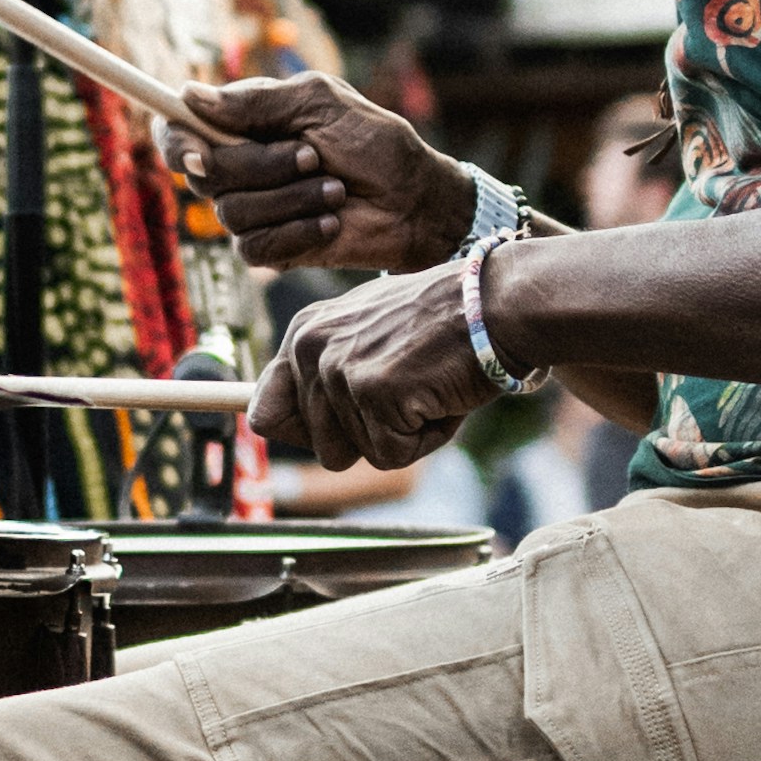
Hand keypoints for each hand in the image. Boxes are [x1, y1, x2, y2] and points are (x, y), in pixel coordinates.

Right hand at [165, 67, 471, 273]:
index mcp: (241, 123)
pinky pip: (253, 247)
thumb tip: (189, 96)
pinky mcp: (268, 248)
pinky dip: (299, 231)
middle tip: (313, 155)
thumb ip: (257, 101)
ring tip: (335, 189)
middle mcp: (237, 166)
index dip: (174, 141)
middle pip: (204, 173)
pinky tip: (331, 222)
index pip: (177, 131)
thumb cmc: (375, 144)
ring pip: (231, 212)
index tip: (198, 149)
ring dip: (292, 199)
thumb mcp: (321, 103)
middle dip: (262, 165)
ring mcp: (251, 209)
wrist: (415, 200)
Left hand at [250, 264, 485, 473]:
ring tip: (426, 388)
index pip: (264, 414)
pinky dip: (426, 439)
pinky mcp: (374, 394)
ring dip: (402, 436)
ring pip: (360, 454)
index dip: (303, 435)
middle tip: (407, 394)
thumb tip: (268, 425)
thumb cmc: (442, 324)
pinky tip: (441, 397)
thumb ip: (324, 372)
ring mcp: (340, 372)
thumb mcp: (368, 334)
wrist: (495, 304)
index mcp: (304, 333)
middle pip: (320, 448)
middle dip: (368, 436)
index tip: (339, 429)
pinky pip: (392, 456)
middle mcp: (311, 349)